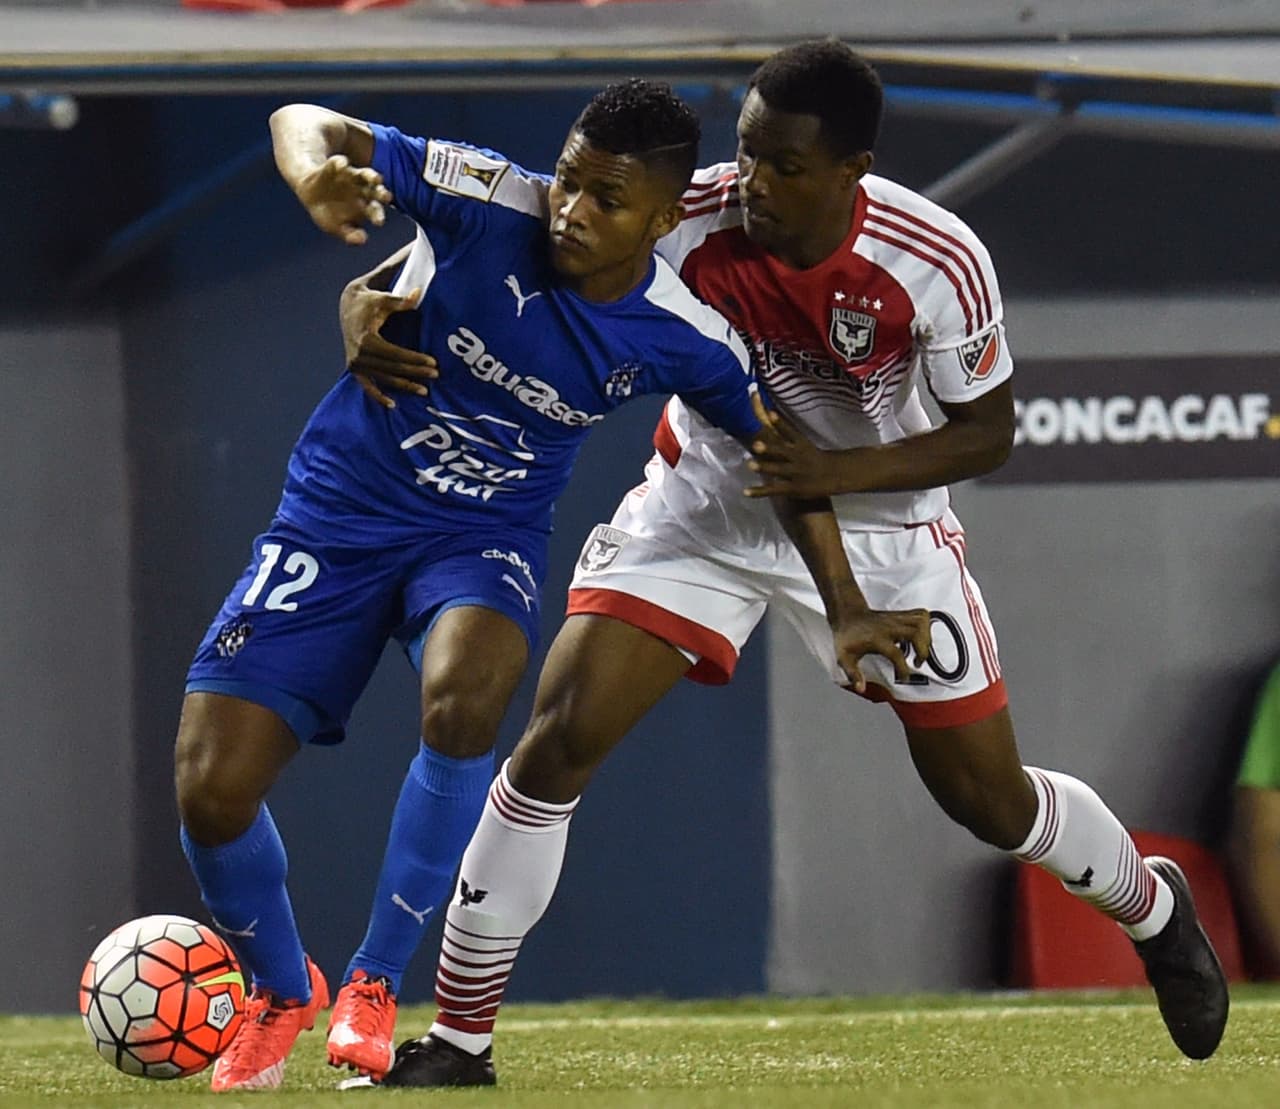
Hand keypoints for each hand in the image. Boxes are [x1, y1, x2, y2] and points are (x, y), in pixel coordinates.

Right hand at [297, 154, 392, 245]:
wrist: (311, 195)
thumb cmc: (329, 214)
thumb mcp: (336, 227)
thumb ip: (349, 234)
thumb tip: (362, 240)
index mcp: (365, 206)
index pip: (375, 210)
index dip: (377, 215)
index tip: (378, 222)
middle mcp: (362, 190)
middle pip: (376, 191)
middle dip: (382, 193)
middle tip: (386, 197)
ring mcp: (351, 176)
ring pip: (365, 174)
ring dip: (371, 176)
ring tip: (376, 178)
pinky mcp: (336, 166)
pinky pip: (340, 163)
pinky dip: (341, 163)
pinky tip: (342, 165)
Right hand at [338, 281, 437, 408]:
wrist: (347, 305)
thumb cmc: (370, 300)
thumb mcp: (384, 298)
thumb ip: (400, 300)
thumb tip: (418, 294)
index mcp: (366, 339)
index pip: (395, 354)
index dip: (415, 360)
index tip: (433, 363)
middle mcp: (358, 355)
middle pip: (392, 369)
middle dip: (415, 373)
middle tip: (436, 376)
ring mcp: (355, 364)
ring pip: (384, 379)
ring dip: (404, 386)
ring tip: (424, 391)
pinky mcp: (354, 368)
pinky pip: (367, 387)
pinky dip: (378, 397)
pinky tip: (392, 405)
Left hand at [745, 392, 841, 498]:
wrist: (834, 474)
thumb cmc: (815, 458)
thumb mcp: (805, 444)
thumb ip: (787, 435)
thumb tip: (766, 415)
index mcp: (801, 444)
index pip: (790, 431)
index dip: (780, 422)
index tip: (769, 413)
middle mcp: (797, 456)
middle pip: (782, 451)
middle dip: (769, 448)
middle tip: (756, 445)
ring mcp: (795, 472)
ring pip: (778, 469)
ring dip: (764, 467)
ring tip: (750, 465)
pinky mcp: (793, 487)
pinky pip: (774, 489)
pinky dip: (759, 491)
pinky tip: (746, 492)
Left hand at [831, 607, 931, 693]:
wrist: (847, 615)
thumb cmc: (847, 637)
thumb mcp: (845, 658)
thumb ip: (853, 674)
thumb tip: (861, 688)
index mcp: (876, 638)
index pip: (896, 653)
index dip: (903, 668)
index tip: (904, 677)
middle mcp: (888, 626)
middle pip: (915, 632)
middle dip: (923, 650)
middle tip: (918, 662)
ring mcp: (895, 618)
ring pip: (921, 620)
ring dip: (927, 637)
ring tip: (921, 649)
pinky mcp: (899, 614)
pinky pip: (920, 614)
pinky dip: (926, 625)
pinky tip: (921, 636)